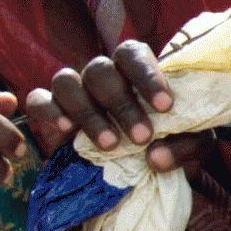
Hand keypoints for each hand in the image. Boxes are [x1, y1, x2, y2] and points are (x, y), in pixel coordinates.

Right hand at [23, 42, 201, 174]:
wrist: (140, 176)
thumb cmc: (167, 147)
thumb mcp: (192, 148)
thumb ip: (185, 146)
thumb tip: (156, 157)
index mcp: (135, 71)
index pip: (133, 54)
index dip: (147, 75)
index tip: (165, 107)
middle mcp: (101, 75)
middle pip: (99, 69)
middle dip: (121, 104)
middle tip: (141, 137)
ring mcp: (73, 91)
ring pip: (67, 81)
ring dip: (88, 113)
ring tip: (110, 145)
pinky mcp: (48, 110)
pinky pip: (38, 100)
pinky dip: (50, 112)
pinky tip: (68, 130)